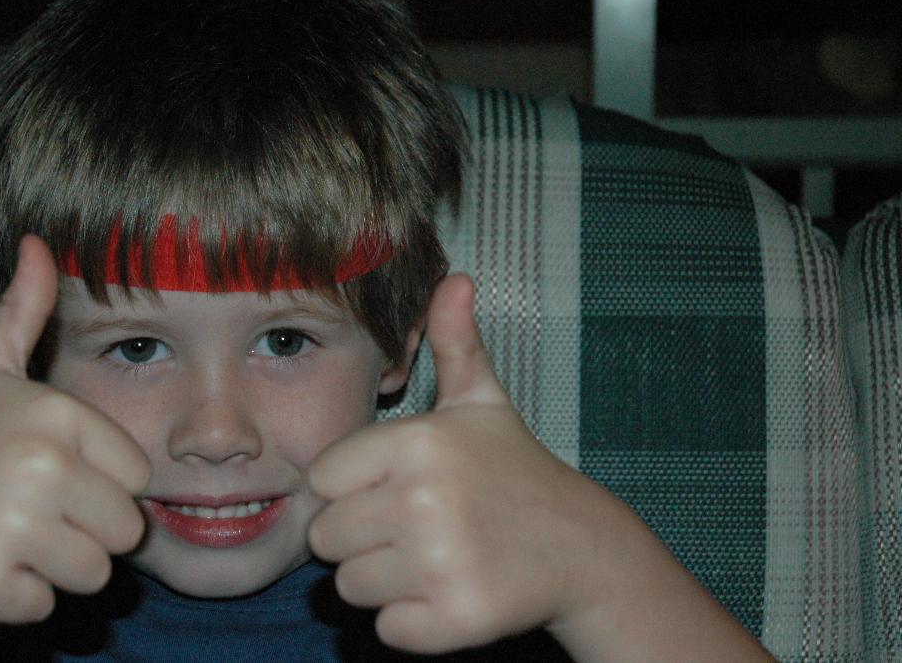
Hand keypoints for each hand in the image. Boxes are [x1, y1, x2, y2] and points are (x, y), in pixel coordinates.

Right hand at [0, 234, 151, 623]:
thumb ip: (24, 309)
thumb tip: (39, 241)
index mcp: (58, 413)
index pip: (138, 476)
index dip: (102, 483)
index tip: (54, 475)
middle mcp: (42, 465)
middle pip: (126, 530)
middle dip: (87, 530)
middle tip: (32, 512)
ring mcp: (12, 523)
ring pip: (94, 574)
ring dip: (56, 567)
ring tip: (8, 534)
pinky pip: (43, 607)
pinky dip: (16, 597)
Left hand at [307, 274, 626, 653]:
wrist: (582, 547)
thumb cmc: (515, 469)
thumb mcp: (482, 401)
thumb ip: (454, 342)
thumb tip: (454, 277)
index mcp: (417, 443)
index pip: (322, 479)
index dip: (350, 488)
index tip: (393, 487)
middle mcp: (424, 500)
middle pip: (326, 537)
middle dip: (360, 538)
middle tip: (413, 527)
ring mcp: (441, 562)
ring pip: (349, 587)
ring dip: (383, 580)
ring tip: (432, 556)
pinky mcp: (455, 618)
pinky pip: (386, 628)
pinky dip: (410, 621)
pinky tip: (445, 590)